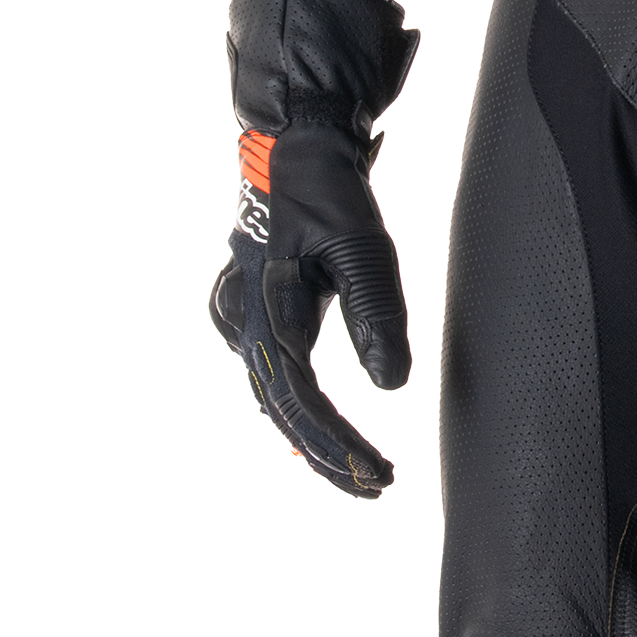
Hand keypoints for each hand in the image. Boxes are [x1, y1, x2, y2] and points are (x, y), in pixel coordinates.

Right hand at [212, 0, 418, 498]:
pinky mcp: (255, 317)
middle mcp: (243, 321)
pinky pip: (278, 378)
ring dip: (317, 439)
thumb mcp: (361, 245)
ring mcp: (243, 320)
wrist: (293, 149)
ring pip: (278, 398)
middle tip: (377, 487)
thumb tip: (393, 382)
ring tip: (363, 475)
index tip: (378, 471)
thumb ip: (374, 311)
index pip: (301, 395)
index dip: (338, 441)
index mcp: (266, 306)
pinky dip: (306, 410)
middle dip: (329, 454)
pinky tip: (334, 437)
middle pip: (285, 408)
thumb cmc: (328, 193)